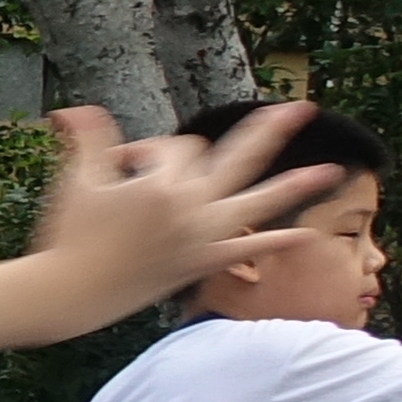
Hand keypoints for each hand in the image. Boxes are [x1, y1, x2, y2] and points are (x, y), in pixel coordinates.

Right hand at [34, 102, 338, 306]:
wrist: (70, 293)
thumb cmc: (68, 236)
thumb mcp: (75, 181)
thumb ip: (86, 139)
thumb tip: (70, 109)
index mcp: (161, 183)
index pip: (174, 149)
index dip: (149, 150)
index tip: (122, 164)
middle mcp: (191, 206)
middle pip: (240, 157)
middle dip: (270, 130)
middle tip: (300, 108)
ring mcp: (202, 235)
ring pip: (259, 203)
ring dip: (297, 186)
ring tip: (332, 171)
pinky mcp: (203, 263)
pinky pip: (247, 250)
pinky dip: (276, 243)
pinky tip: (305, 235)